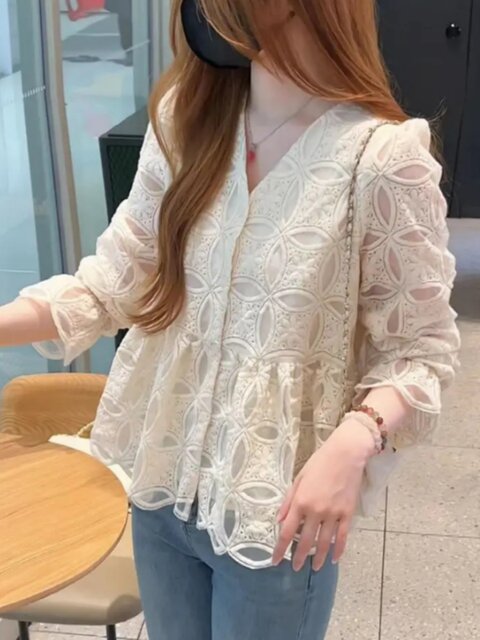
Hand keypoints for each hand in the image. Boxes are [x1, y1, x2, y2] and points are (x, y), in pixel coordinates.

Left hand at [272, 419, 375, 570]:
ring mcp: (333, 514)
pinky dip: (339, 550)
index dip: (280, 549)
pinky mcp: (348, 513)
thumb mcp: (299, 479)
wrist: (346, 454)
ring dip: (318, 557)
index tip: (275, 561)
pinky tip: (334, 559)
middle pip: (305, 541)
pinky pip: (343, 537)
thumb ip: (288, 501)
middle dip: (299, 557)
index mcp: (301, 502)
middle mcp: (316, 511)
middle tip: (295, 568)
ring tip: (314, 568)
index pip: (287, 531)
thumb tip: (279, 520)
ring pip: (324, 542)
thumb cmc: (320, 463)